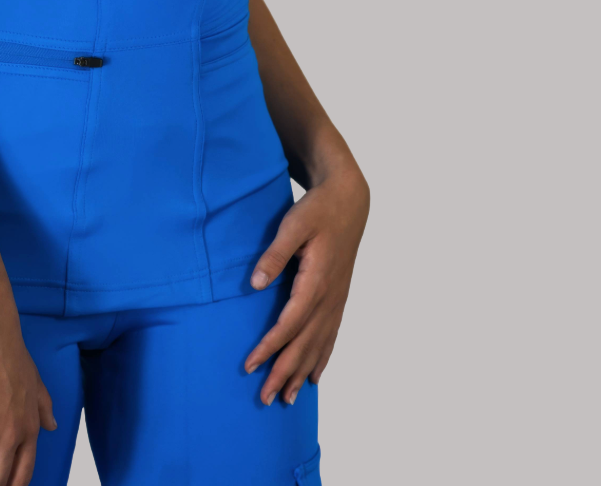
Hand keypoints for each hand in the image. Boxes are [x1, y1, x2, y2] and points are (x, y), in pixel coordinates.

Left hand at [244, 165, 368, 404]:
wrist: (349, 201)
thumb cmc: (318, 210)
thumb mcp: (294, 224)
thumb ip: (275, 253)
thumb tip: (256, 283)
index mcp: (317, 281)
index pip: (290, 323)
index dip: (270, 347)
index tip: (250, 365)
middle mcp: (329, 297)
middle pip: (304, 343)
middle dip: (284, 372)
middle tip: (265, 399)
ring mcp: (337, 299)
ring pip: (319, 345)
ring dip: (302, 372)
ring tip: (287, 398)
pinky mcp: (339, 297)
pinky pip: (331, 336)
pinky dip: (322, 358)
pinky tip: (314, 377)